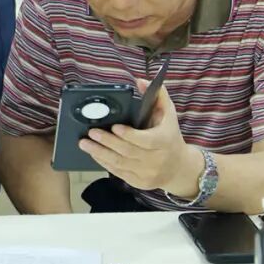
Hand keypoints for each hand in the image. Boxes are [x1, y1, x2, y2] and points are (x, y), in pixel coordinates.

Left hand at [78, 80, 197, 197]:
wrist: (178, 167)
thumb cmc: (170, 135)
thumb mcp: (168, 114)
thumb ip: (157, 94)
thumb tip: (140, 81)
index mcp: (165, 141)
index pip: (146, 140)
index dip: (129, 135)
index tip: (114, 126)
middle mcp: (156, 160)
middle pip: (128, 152)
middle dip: (107, 142)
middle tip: (91, 132)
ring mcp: (147, 174)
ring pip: (120, 163)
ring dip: (100, 153)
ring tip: (84, 143)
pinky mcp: (138, 182)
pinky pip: (118, 172)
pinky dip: (104, 163)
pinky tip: (94, 153)